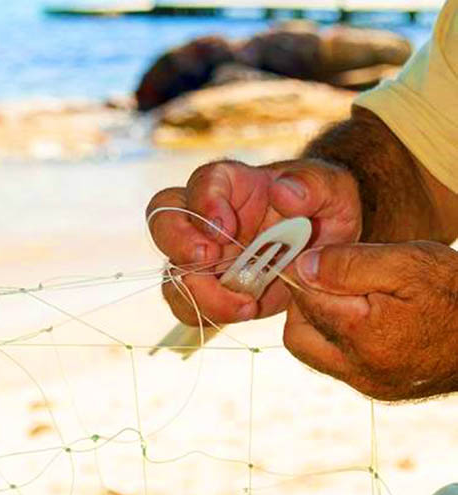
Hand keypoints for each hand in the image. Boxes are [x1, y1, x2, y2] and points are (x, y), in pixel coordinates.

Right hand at [146, 158, 360, 325]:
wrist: (328, 246)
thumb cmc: (324, 206)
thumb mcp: (332, 188)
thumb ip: (312, 184)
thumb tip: (283, 193)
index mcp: (233, 184)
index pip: (203, 181)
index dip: (204, 202)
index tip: (225, 227)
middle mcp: (208, 217)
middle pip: (162, 218)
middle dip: (177, 241)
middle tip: (208, 260)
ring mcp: (205, 256)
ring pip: (171, 270)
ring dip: (196, 291)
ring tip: (244, 303)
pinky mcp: (212, 289)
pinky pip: (188, 305)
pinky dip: (207, 313)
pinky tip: (246, 310)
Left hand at [284, 241, 457, 400]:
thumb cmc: (456, 292)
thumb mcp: (407, 262)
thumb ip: (349, 264)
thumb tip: (302, 267)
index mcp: (364, 337)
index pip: (305, 301)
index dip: (307, 273)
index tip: (321, 255)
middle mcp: (361, 371)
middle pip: (298, 337)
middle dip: (305, 304)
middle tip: (333, 277)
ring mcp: (371, 385)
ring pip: (316, 352)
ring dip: (321, 321)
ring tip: (353, 295)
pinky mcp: (381, 390)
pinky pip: (340, 363)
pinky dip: (342, 338)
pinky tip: (368, 314)